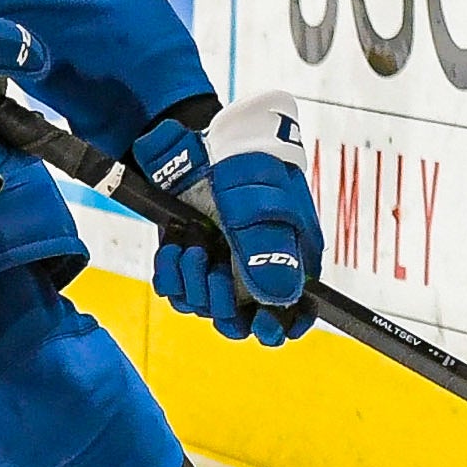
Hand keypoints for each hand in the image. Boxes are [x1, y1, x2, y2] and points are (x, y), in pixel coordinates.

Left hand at [135, 91, 324, 343]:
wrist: (193, 139)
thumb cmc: (242, 164)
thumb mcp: (262, 205)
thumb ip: (270, 254)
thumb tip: (279, 301)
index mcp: (289, 258)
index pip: (294, 313)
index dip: (282, 327)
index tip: (262, 323)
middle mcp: (255, 268)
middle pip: (243, 321)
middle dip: (225, 305)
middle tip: (214, 273)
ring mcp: (219, 264)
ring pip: (206, 307)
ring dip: (194, 284)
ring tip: (191, 247)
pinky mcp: (187, 257)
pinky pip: (176, 290)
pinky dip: (171, 275)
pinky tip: (174, 247)